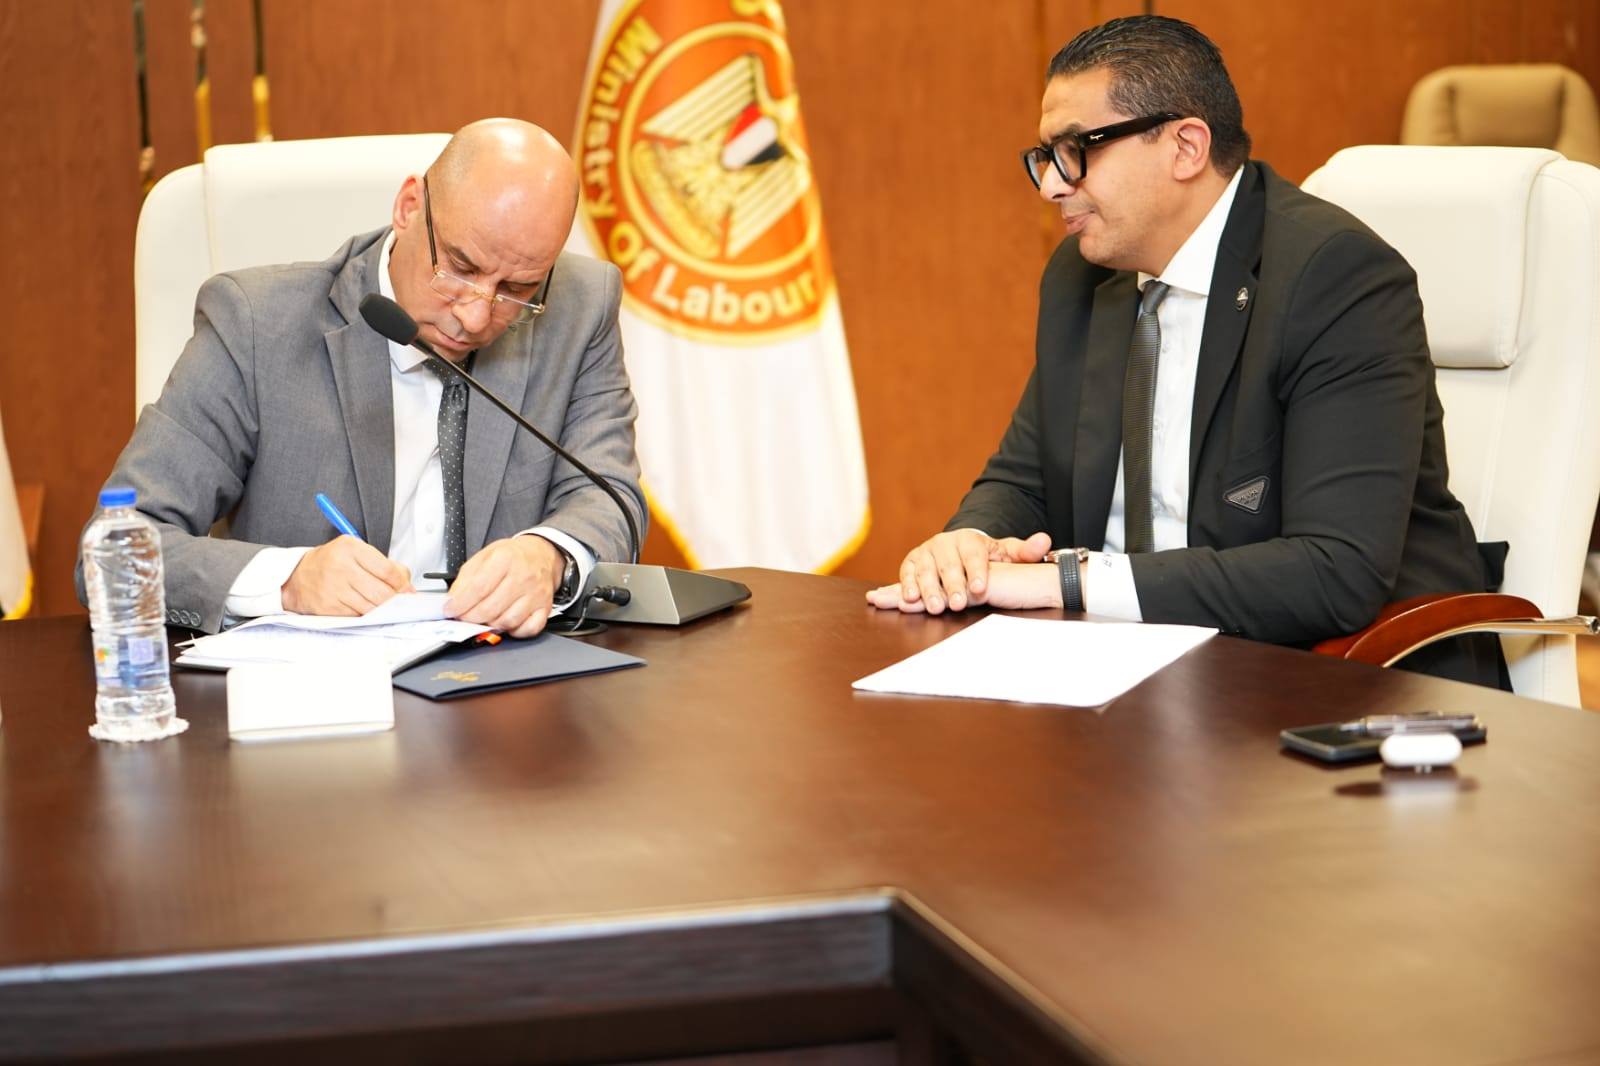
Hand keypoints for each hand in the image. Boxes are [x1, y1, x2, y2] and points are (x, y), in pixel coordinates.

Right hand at [282, 536, 412, 614]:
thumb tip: (407, 585)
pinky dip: (366, 615)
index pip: (388, 570)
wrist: (296, 576)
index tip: (407, 590)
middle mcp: (340, 567)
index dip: (402, 584)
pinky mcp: (328, 607)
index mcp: (350, 548)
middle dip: (395, 600)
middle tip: (400, 602)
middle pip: (382, 592)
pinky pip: (358, 616)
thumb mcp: (357, 552)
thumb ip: (384, 564)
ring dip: (382, 610)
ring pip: (372, 607)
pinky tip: (364, 608)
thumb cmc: (332, 563)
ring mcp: (333, 588)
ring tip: (382, 605)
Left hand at [445, 534, 563, 637]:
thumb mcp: (484, 556)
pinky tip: (505, 623)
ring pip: (507, 622)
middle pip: (490, 609)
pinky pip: (528, 629)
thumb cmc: (512, 557)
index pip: (478, 588)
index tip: (450, 610)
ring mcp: (536, 594)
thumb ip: (466, 578)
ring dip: (490, 625)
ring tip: (483, 618)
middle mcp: (523, 577)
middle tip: (463, 617)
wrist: (541, 555)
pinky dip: (514, 631)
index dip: (460, 604)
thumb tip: (453, 600)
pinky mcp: (545, 608)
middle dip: (470, 618)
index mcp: (505, 559)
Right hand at [866, 529, 1051, 613]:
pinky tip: (908, 599)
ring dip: (927, 589)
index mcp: (970, 539)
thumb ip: (1025, 551)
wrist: (957, 548)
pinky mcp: (911, 561)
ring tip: (934, 606)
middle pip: (948, 565)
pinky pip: (907, 573)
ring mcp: (926, 551)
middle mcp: (945, 542)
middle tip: (955, 605)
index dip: (976, 572)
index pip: (974, 556)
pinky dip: (906, 585)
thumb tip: (1045, 541)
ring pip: (925, 570)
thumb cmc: (985, 557)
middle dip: (951, 586)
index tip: (980, 588)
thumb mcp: (1006, 553)